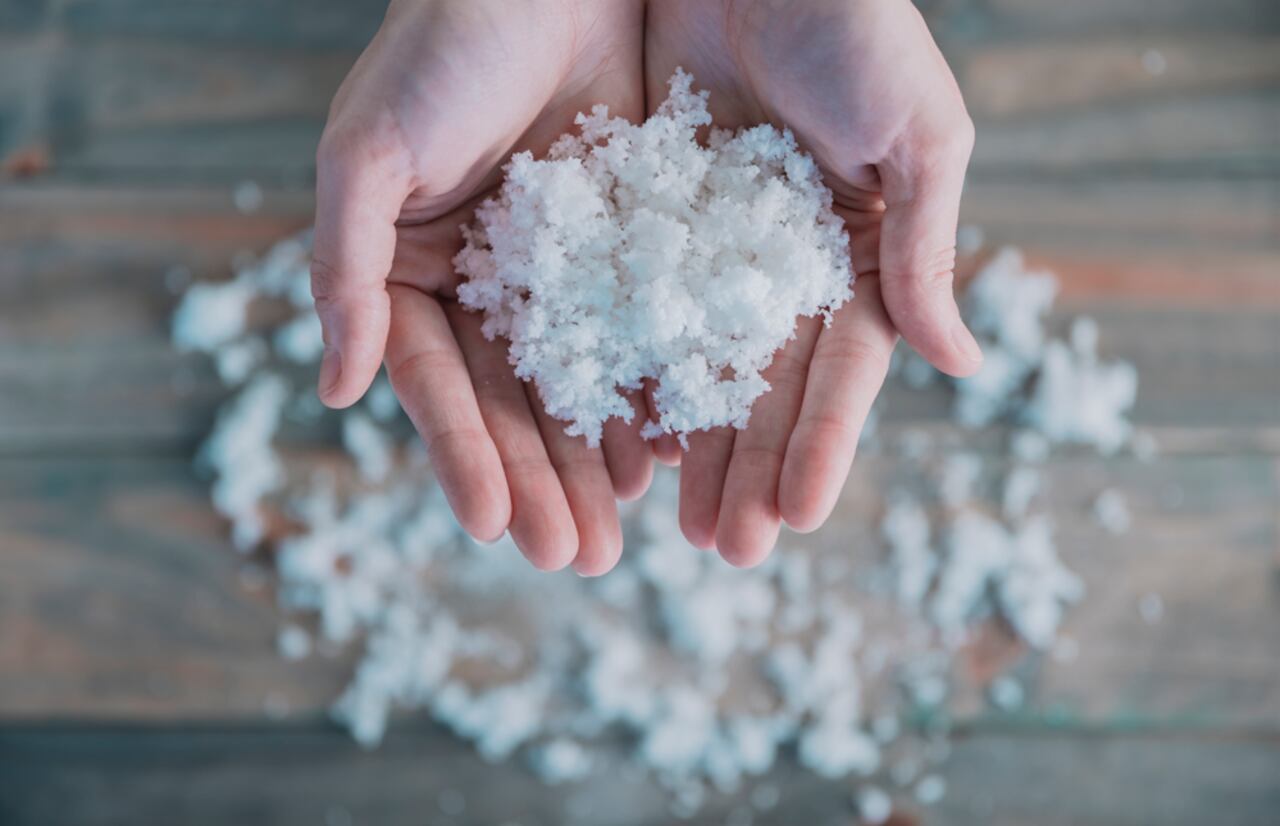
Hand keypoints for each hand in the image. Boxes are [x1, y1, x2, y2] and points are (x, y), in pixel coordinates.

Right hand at [312, 0, 650, 574]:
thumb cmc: (441, 47)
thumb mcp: (370, 152)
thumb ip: (345, 268)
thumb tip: (334, 390)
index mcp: (414, 270)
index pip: (438, 384)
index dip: (462, 455)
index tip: (490, 526)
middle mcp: (486, 284)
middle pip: (513, 403)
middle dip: (542, 481)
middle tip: (574, 557)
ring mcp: (560, 272)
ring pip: (579, 383)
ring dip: (597, 461)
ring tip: (623, 534)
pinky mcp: (628, 246)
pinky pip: (642, 332)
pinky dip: (653, 392)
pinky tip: (674, 451)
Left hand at [645, 0, 980, 564]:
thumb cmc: (854, 24)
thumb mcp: (914, 133)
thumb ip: (921, 249)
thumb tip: (963, 366)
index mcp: (851, 254)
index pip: (836, 370)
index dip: (818, 443)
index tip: (795, 517)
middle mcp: (774, 266)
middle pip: (758, 386)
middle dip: (744, 468)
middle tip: (723, 550)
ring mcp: (703, 246)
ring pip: (689, 364)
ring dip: (682, 446)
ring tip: (665, 523)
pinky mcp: (637, 215)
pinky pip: (624, 305)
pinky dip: (619, 369)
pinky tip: (609, 435)